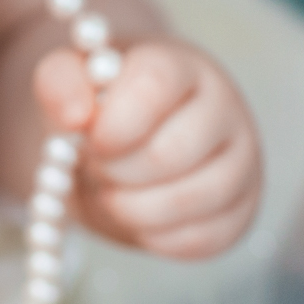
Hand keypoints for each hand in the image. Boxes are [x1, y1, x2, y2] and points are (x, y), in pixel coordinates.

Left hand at [34, 39, 262, 258]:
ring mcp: (241, 161)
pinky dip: (153, 236)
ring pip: (188, 200)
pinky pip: (198, 239)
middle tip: (95, 164)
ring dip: (130, 206)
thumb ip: (60, 83)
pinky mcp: (242, 211)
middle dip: (115, 170)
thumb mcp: (70, 81)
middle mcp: (224, 107)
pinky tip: (137, 214)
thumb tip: (75, 115)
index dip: (115, 121)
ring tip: (112, 188)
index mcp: (181, 64)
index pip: (155, 84)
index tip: (90, 140)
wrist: (128, 144)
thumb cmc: (102, 106)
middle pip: (170, 152)